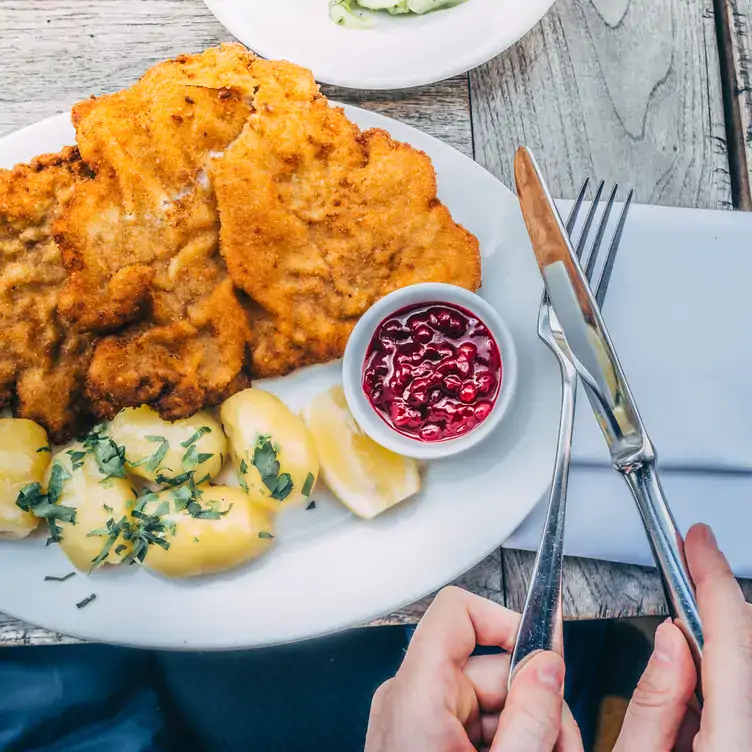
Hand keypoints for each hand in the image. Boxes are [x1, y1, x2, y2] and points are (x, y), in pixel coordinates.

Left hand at [365, 586, 582, 751]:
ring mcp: (412, 718)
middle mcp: (408, 698)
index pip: (456, 610)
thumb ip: (529, 718)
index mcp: (415, 696)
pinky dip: (503, 738)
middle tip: (559, 741)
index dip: (506, 621)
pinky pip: (473, 718)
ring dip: (524, 724)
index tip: (544, 654)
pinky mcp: (421, 735)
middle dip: (533, 699)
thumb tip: (547, 666)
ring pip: (489, 695)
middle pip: (488, 662)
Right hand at [614, 523, 751, 750]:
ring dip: (716, 653)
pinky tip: (693, 716)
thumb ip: (653, 701)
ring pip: (749, 662)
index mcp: (733, 744)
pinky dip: (724, 682)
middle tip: (683, 593)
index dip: (711, 577)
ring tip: (676, 700)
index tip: (699, 540)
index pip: (730, 638)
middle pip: (747, 642)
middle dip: (714, 608)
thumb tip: (667, 640)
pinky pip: (746, 690)